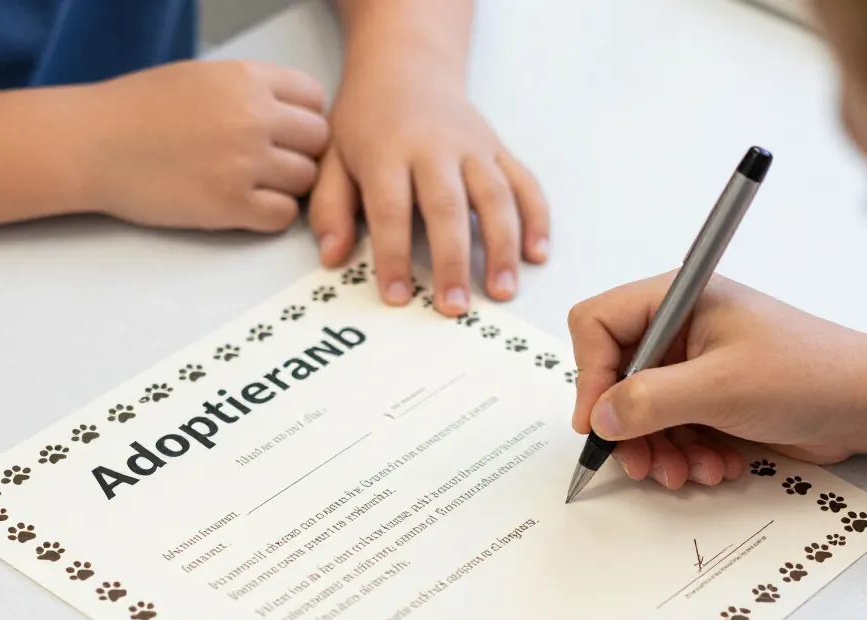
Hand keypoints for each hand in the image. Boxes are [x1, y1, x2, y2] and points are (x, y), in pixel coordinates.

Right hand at [84, 60, 328, 232]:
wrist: (92, 144)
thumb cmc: (138, 111)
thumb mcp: (202, 77)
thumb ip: (251, 90)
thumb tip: (292, 112)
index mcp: (246, 79)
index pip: (314, 98)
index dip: (303, 118)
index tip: (285, 131)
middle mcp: (252, 117)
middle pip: (318, 140)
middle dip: (300, 152)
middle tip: (271, 162)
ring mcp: (244, 163)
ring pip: (305, 180)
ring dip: (286, 186)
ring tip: (251, 183)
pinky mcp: (231, 205)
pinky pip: (283, 216)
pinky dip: (270, 215)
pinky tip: (244, 205)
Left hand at [309, 58, 548, 315]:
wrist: (406, 64)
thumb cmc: (366, 120)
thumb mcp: (333, 156)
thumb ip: (330, 207)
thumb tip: (331, 257)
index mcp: (388, 150)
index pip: (390, 209)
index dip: (394, 256)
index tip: (397, 297)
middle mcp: (435, 146)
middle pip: (447, 206)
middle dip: (453, 261)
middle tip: (454, 307)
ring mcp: (473, 147)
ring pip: (495, 197)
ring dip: (502, 246)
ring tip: (502, 291)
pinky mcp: (499, 150)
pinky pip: (524, 184)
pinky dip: (536, 219)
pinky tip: (536, 256)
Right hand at [567, 273, 866, 488]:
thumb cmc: (809, 374)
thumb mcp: (720, 387)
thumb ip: (649, 400)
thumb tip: (598, 417)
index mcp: (676, 299)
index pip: (597, 324)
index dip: (590, 374)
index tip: (597, 421)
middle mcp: (678, 328)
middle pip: (614, 376)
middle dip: (627, 427)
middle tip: (640, 462)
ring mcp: (693, 365)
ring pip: (640, 412)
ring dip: (658, 450)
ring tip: (687, 472)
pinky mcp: (709, 399)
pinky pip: (671, 430)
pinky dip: (685, 454)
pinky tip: (715, 465)